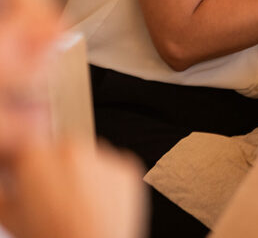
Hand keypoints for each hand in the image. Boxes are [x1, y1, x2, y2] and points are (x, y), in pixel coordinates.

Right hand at [0, 142, 146, 237]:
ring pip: (88, 156)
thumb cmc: (51, 237)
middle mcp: (72, 149)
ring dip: (82, 171)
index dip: (25, 162)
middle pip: (59, 147)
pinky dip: (106, 180)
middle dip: (54, 166)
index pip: (27, 144)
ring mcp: (104, 156)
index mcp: (36, 156)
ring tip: (77, 203)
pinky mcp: (129, 167)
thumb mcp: (8, 214)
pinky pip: (112, 166)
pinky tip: (97, 204)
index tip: (26, 174)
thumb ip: (3, 186)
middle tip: (52, 196)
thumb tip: (6, 175)